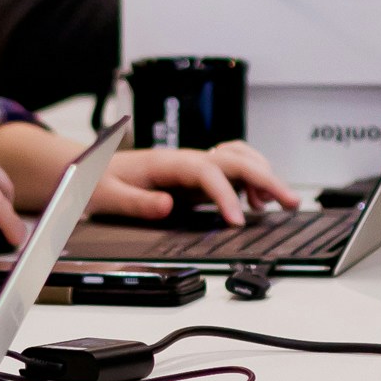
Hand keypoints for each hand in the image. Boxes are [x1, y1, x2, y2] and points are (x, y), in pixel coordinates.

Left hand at [90, 141, 300, 222]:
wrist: (89, 169)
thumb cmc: (98, 180)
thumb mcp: (108, 194)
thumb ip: (137, 201)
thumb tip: (168, 205)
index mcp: (167, 162)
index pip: (207, 171)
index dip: (226, 194)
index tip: (238, 221)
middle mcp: (186, 160)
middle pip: (236, 160)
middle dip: (266, 178)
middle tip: (290, 202)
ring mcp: (193, 166)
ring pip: (240, 160)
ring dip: (264, 176)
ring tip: (280, 202)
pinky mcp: (196, 177)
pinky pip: (232, 171)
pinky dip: (252, 181)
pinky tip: (256, 203)